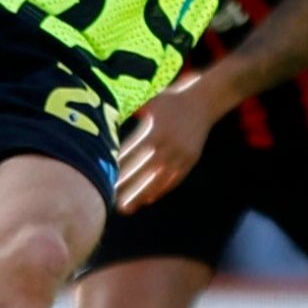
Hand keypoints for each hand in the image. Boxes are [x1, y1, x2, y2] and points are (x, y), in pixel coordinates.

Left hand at [116, 74, 223, 212]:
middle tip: (110, 202)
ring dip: (141, 195)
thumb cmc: (171, 100)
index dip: (118, 168)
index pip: (132, 154)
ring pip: (158, 180)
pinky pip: (174, 180)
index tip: (104, 180)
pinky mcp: (190, 160)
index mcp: (155, 131)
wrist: (204, 101)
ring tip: (127, 208)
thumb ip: (132, 113)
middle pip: (143, 171)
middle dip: (126, 187)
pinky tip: (147, 199)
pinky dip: (160, 190)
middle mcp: (168, 145)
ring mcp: (181, 155)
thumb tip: (107, 120)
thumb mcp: (150, 102)